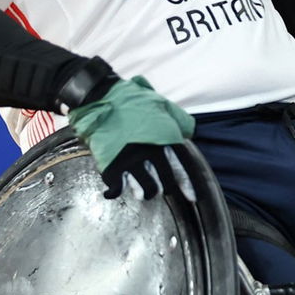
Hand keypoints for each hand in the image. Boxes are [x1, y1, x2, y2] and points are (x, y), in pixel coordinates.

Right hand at [66, 76, 205, 198]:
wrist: (101, 97)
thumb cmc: (133, 99)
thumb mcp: (163, 104)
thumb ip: (180, 120)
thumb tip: (189, 133)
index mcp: (167, 137)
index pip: (184, 166)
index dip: (189, 184)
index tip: (193, 198)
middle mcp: (152, 152)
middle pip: (168, 181)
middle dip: (169, 189)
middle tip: (166, 191)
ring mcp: (132, 160)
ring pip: (148, 190)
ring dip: (147, 192)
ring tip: (143, 190)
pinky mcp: (112, 165)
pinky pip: (117, 188)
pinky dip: (115, 192)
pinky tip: (114, 191)